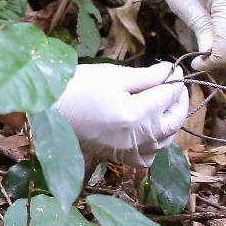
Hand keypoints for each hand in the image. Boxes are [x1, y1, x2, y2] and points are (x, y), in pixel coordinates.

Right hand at [54, 62, 188, 166]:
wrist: (46, 112)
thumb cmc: (75, 87)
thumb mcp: (111, 75)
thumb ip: (145, 76)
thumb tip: (170, 72)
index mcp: (135, 115)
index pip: (167, 97)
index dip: (175, 81)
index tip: (176, 68)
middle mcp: (136, 138)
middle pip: (173, 121)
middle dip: (179, 100)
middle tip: (176, 84)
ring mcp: (128, 151)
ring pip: (165, 140)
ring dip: (172, 121)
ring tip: (167, 103)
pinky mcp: (119, 157)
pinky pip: (148, 157)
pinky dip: (156, 144)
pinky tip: (152, 130)